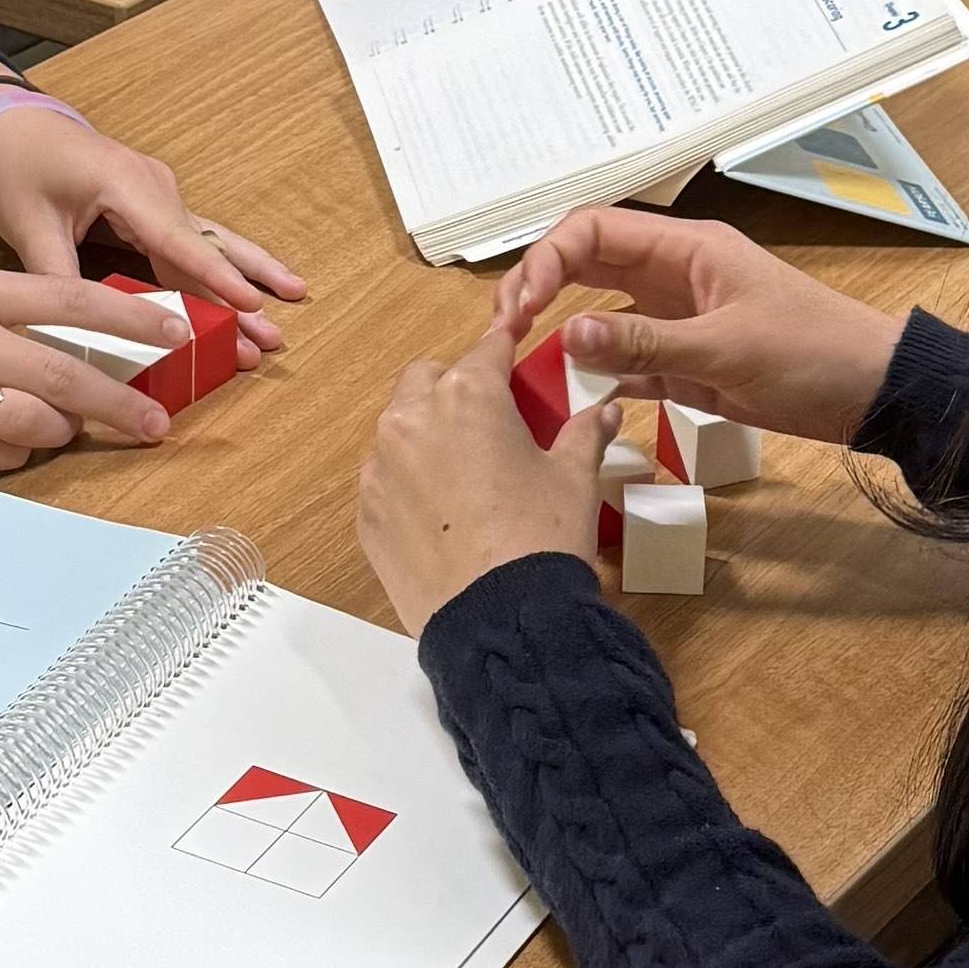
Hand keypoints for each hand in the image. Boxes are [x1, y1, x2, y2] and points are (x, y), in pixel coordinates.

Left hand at [0, 79, 304, 347]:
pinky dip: (222, 270)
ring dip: (241, 285)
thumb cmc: (17, 166)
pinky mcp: (155, 206)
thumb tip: (79, 335)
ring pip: (207, 246)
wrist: (12, 124)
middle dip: (240, 293)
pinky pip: (193, 243)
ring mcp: (159, 194)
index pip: (176, 240)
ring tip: (278, 323)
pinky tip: (257, 291)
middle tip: (273, 337)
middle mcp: (155, 186)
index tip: (249, 305)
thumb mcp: (28, 224)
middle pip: (202, 248)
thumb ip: (58, 278)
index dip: (213, 278)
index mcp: (124, 183)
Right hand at [0, 258, 193, 472]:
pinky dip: (5, 458)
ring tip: (66, 432)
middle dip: (121, 405)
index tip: (177, 334)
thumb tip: (61, 336)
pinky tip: (9, 448)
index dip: (131, 320)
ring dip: (58, 433)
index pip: (69, 301)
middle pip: (63, 376)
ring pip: (26, 425)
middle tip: (156, 423)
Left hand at [358, 328, 611, 635]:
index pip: (487, 348)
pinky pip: (384, 479)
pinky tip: (442, 516)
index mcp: (468, 395)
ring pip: (399, 428)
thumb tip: (602, 411)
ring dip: (427, 434)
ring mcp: (380, 467)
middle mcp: (412, 419)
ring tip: (464, 473)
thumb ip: (584, 433)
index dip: (506, 347)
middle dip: (455, 388)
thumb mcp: (574, 479)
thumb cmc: (542, 538)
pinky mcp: (365, 513)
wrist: (500, 620)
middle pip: (428, 378)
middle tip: (490, 422)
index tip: (515, 349)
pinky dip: (407, 483)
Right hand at [486, 205, 907, 449]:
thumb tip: (565, 332)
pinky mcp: (688, 365)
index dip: (546, 259)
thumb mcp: (727, 349)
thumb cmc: (815, 354)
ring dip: (565, 333)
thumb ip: (645, 342)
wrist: (875, 393)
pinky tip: (574, 396)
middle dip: (540, 289)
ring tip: (524, 363)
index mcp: (686, 250)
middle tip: (503, 331)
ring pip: (602, 314)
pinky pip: (628, 361)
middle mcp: (674, 277)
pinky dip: (599, 375)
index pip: (594, 231)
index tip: (521, 306)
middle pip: (587, 265)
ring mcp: (680, 320)